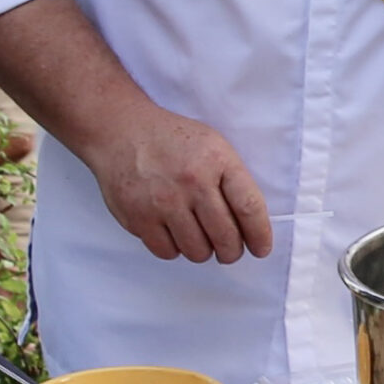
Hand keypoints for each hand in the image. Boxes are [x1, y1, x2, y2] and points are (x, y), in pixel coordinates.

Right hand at [88, 102, 273, 264]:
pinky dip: (175, 249)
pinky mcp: (139, 217)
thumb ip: (232, 180)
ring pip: (197, 251)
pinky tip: (174, 233)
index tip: (261, 249)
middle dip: (232, 252)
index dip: (259, 235)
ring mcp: (164, 202)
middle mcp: (192, 182)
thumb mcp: (212, 144)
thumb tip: (250, 225)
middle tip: (229, 250)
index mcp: (217, 160)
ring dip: (202, 250)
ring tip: (198, 237)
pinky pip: (168, 252)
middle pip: (225, 237)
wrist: (122, 130)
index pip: (249, 207)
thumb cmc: (172, 140)